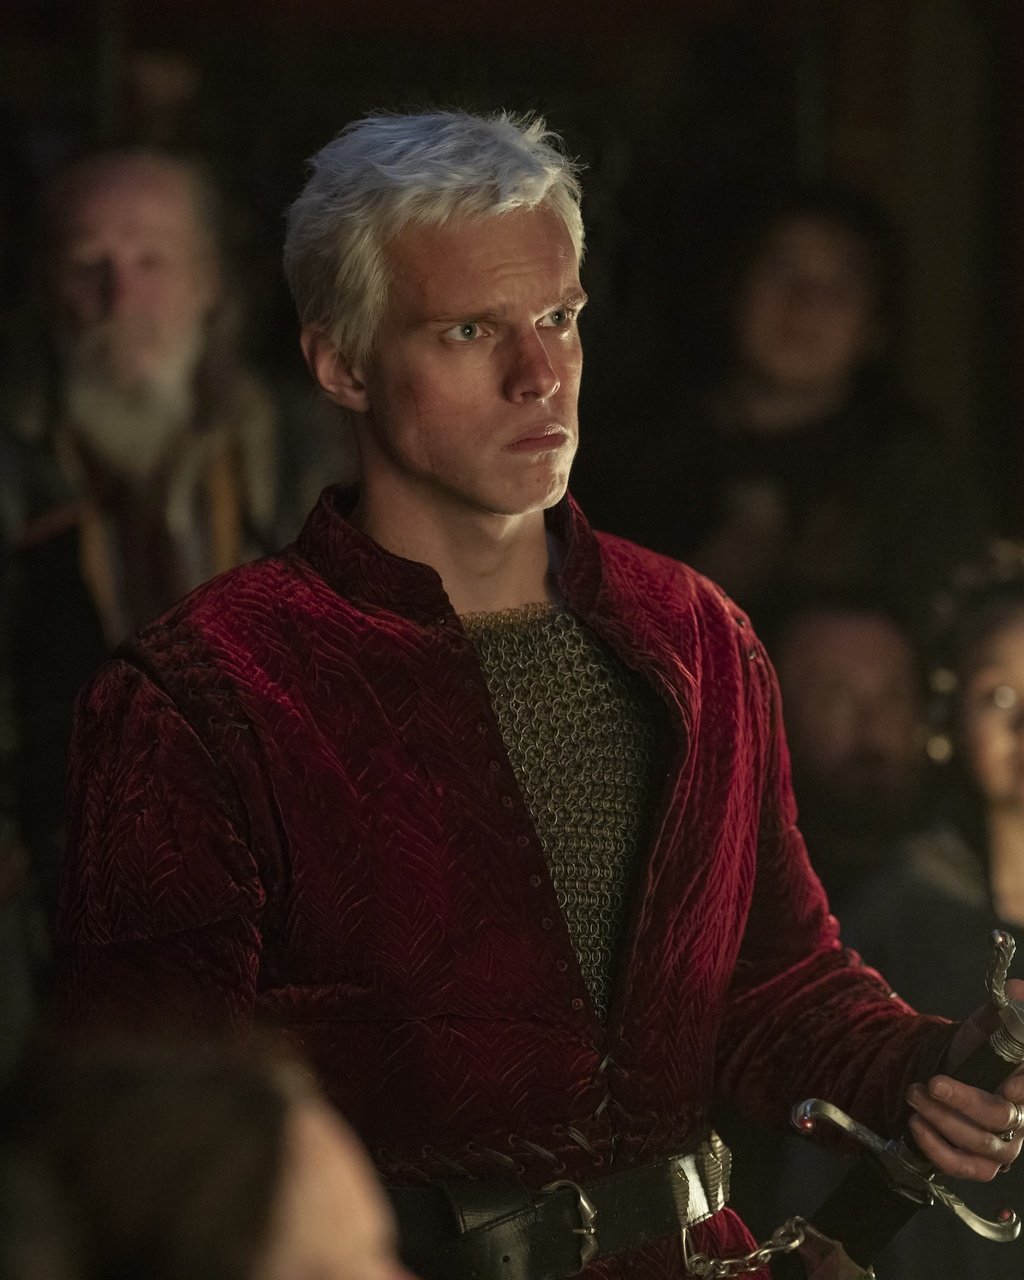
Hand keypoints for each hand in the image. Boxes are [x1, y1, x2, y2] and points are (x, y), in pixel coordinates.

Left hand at [906, 978, 1023, 1180]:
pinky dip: (938, 1150)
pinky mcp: (981, 1164)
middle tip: (929, 1084)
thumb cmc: (976, 1050)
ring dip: (942, 1122)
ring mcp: (1004, 1146)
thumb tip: (1016, 989)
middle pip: (1000, 1118)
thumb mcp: (987, 1023)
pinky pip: (964, 1168)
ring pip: (980, 1145)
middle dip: (962, 1101)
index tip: (1004, 1086)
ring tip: (914, 1096)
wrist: (952, 1072)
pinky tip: (917, 1126)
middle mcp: (1022, 1120)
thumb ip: (1003, 1008)